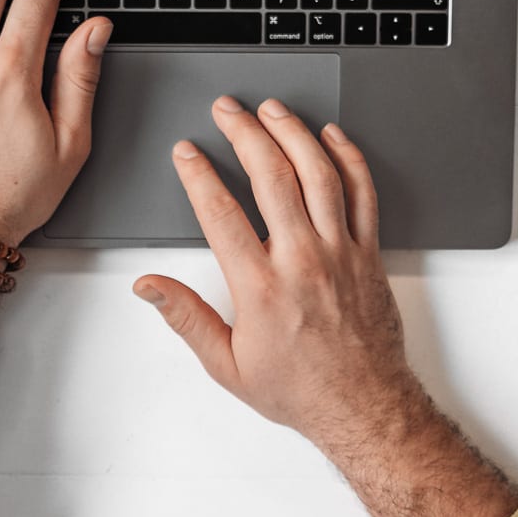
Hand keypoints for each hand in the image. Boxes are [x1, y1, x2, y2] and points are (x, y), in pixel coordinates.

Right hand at [134, 96, 416, 454]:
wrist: (365, 407)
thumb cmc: (300, 390)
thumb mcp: (227, 364)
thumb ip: (185, 318)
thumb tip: (148, 287)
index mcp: (261, 288)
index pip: (221, 213)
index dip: (198, 174)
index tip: (186, 151)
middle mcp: (302, 261)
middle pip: (271, 176)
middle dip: (243, 133)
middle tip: (226, 109)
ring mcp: (340, 253)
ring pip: (318, 174)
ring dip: (293, 132)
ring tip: (272, 109)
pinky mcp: (369, 253)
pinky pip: (363, 193)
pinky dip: (348, 158)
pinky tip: (332, 136)